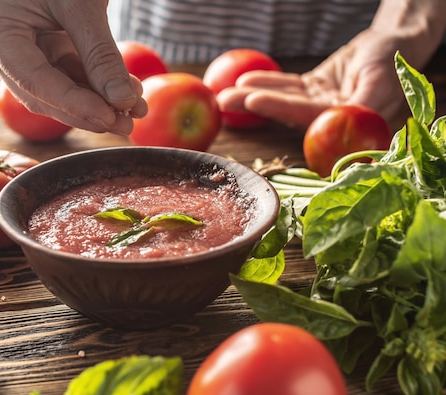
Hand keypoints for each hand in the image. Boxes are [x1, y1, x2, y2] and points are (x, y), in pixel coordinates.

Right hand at [0, 0, 146, 134]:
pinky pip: (66, 77)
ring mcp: (16, 52)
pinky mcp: (38, 51)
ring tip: (134, 111)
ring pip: (58, 92)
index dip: (73, 104)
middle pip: (44, 95)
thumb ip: (100, 54)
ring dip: (97, 104)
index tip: (109, 117)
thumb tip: (123, 101)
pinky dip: (96, 87)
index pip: (34, 81)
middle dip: (89, 112)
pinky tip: (125, 94)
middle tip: (127, 125)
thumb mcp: (81, 4)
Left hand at [217, 0, 445, 127]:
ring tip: (224, 95)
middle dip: (254, 107)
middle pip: (287, 114)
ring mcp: (320, 106)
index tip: (253, 101)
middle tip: (224, 102)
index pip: (308, 118)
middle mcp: (330, 120)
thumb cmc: (392, 61)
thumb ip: (364, 104)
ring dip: (252, 96)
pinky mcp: (314, 92)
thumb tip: (345, 120)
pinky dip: (266, 84)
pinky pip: (287, 88)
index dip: (279, 109)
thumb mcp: (379, 80)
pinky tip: (244, 81)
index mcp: (347, 124)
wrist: (397, 43)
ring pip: (282, 101)